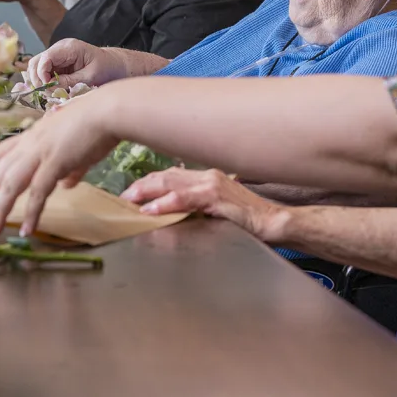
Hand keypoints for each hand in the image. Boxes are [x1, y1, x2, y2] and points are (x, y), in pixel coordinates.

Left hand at [0, 96, 120, 238]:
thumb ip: (69, 167)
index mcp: (31, 136)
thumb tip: (66, 183)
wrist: (109, 110)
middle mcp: (30, 143)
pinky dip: (30, 213)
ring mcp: (40, 152)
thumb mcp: (76, 147)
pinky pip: (38, 192)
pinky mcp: (55, 162)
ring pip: (11, 184)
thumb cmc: (96, 124)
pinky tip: (26, 230)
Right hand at [27, 39, 127, 88]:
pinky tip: (51, 91)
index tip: (47, 88)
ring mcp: (57, 56)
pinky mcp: (58, 64)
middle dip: (37, 79)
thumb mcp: (90, 77)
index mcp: (69, 48)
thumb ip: (69, 82)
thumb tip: (49, 89)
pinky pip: (44, 73)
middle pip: (36, 62)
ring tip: (49, 93)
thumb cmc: (106, 68)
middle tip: (46, 93)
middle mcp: (59, 49)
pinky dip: (44, 83)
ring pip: (36, 68)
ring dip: (39, 82)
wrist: (114, 64)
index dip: (41, 75)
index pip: (45, 58)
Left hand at [121, 168, 287, 242]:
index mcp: (207, 178)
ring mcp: (212, 185)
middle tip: (122, 197)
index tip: (131, 193)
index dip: (149, 183)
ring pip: (171, 183)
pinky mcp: (216, 198)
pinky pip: (185, 199)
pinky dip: (165, 203)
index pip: (171, 175)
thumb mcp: (217, 210)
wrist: (274, 222)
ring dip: (147, 192)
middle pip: (166, 176)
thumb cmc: (248, 220)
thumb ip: (197, 208)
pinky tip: (151, 209)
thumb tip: (173, 215)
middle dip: (142, 185)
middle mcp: (207, 176)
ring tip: (129, 200)